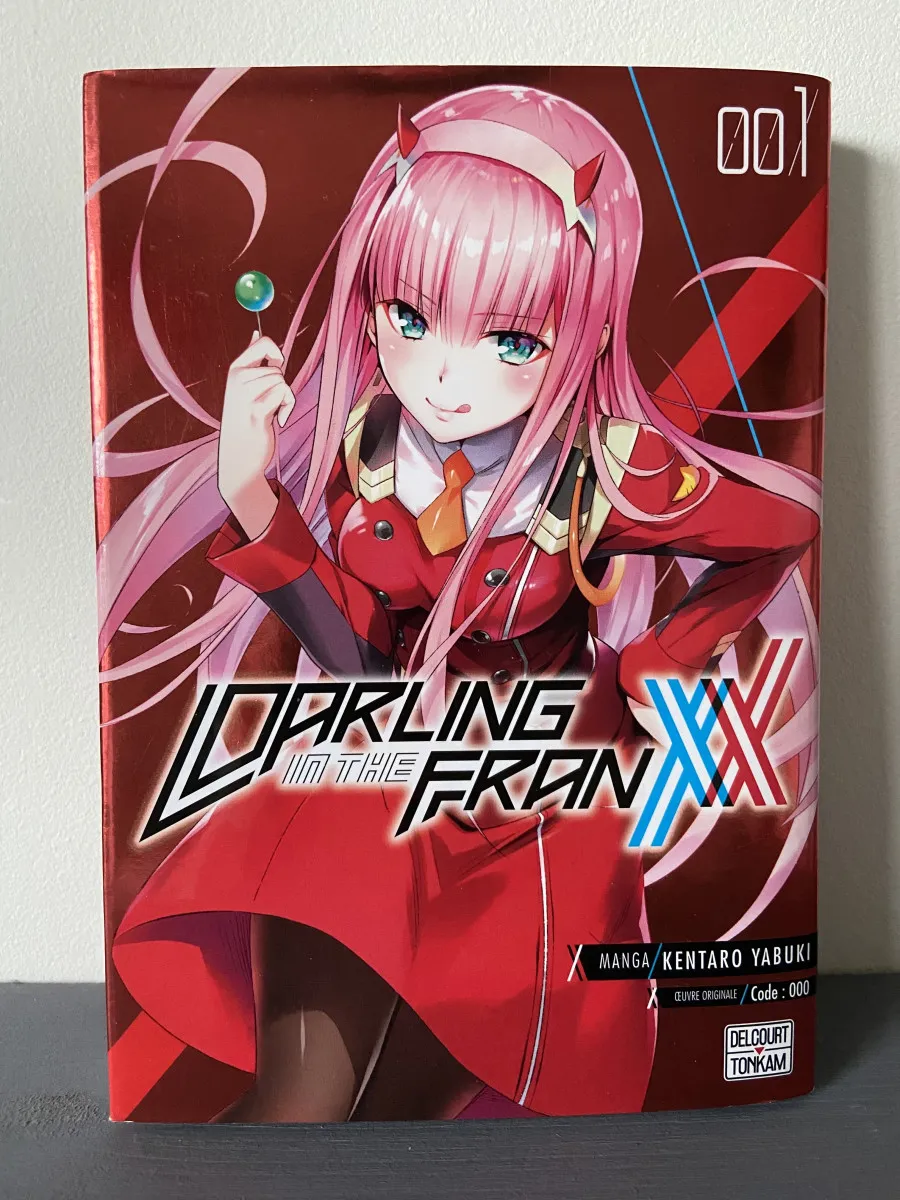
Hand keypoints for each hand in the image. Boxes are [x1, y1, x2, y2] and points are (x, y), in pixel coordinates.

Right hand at [218, 331, 295, 538]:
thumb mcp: (245, 387)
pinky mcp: (256, 410)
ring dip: (285, 398)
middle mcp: (237, 379)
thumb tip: (255, 333)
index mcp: (235, 370)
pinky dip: (287, 408)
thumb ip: (253, 362)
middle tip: (273, 402)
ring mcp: (245, 394)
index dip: (277, 352)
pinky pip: (284, 394)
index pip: (262, 341)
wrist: (238, 457)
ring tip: (273, 412)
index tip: (276, 368)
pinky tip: (278, 420)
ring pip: (282, 381)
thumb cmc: (246, 421)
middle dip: (282, 384)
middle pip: (277, 367)